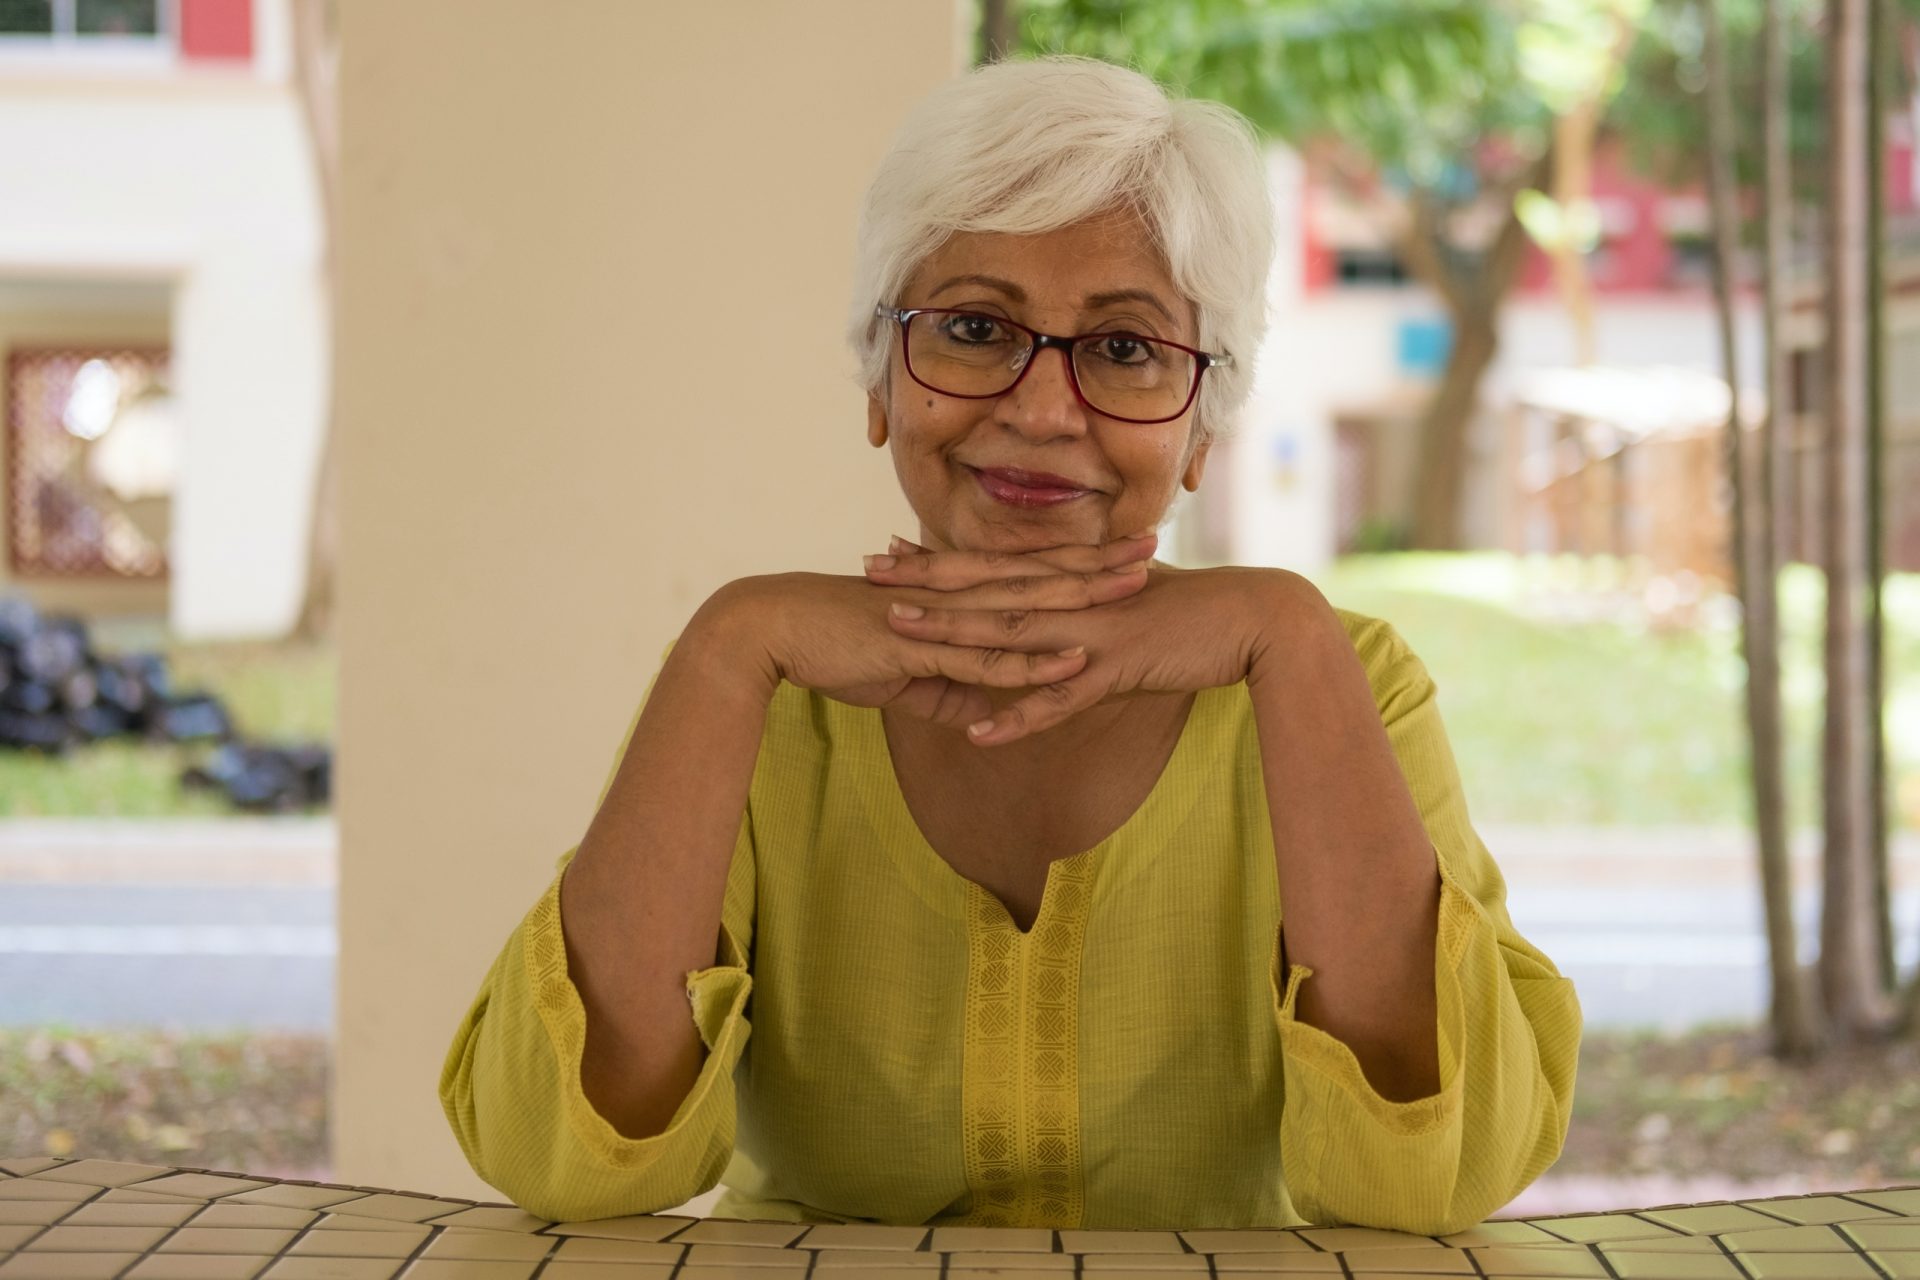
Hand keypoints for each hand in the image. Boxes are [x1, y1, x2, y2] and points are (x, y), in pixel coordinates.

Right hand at [709, 563, 1140, 731]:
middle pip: (1041, 574)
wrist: (775, 631)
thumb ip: (948, 690)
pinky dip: (1033, 664)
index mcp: (953, 591)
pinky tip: (1073, 664)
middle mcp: (955, 594)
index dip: (1078, 558)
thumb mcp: (903, 672)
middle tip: (1156, 547)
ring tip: (1134, 593)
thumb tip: (983, 713)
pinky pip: (987, 660)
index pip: (1029, 568)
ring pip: (1025, 609)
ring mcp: (942, 618)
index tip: (1123, 547)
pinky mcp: (922, 648)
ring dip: (1082, 601)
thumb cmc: (834, 645)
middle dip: (1100, 563)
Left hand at [867, 553, 1311, 744]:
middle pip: (987, 590)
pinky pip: (1059, 698)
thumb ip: (1085, 606)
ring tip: (902, 637)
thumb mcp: (1128, 603)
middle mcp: (1074, 598)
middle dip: (926, 584)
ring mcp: (1093, 631)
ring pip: (1011, 634)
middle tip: (869, 575)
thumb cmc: (1196, 612)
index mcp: (1074, 581)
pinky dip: (1019, 716)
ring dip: (955, 636)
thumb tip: (1054, 614)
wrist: (1255, 618)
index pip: (994, 567)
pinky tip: (979, 734)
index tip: (890, 552)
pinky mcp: (1117, 668)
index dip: (941, 561)